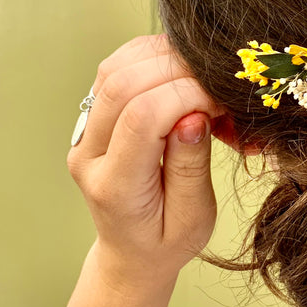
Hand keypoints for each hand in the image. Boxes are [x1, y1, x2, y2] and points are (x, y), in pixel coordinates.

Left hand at [66, 34, 222, 291]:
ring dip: (164, 59)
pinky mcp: (93, 115)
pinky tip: (180, 71)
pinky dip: (151, 57)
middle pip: (123, 84)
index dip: (187, 96)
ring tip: (201, 79)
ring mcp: (84, 131)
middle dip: (180, 73)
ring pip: (114, 68)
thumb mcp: (194, 218)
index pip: (142, 118)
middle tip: (217, 88)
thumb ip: (191, 168)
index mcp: (114, 186)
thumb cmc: (168, 240)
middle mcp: (88, 153)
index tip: (222, 103)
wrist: (133, 249)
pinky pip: (115, 67)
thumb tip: (194, 115)